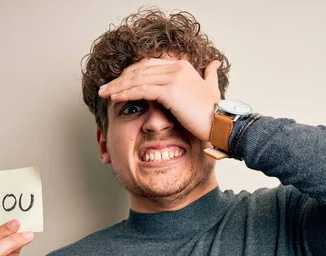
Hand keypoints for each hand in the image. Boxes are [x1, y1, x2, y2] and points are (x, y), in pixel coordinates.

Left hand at [98, 58, 221, 140]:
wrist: (221, 123)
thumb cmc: (214, 112)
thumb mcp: (212, 88)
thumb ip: (210, 74)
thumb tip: (214, 63)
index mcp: (182, 66)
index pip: (148, 65)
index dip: (130, 74)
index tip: (118, 83)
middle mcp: (177, 68)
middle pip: (139, 70)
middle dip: (120, 79)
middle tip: (105, 88)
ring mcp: (173, 78)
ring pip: (137, 79)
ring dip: (117, 87)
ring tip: (104, 93)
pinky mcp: (170, 91)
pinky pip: (141, 90)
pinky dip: (126, 93)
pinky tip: (115, 98)